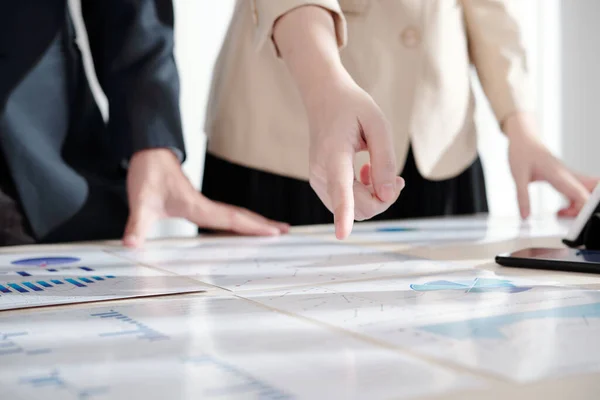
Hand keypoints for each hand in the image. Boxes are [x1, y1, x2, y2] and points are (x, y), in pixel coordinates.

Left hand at [122, 149, 288, 247]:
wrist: (148, 154)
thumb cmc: (148, 174)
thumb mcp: (140, 201)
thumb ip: (136, 225)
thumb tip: (131, 244)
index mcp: (197, 207)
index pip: (231, 219)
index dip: (253, 226)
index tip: (274, 231)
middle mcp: (205, 205)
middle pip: (240, 216)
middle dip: (263, 224)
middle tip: (286, 232)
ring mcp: (204, 204)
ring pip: (235, 214)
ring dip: (254, 222)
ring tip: (274, 229)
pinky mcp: (198, 203)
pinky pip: (226, 214)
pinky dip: (240, 220)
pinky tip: (243, 227)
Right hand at [273, 5, 402, 239]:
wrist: (324, 99)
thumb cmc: (353, 108)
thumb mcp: (378, 124)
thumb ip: (385, 160)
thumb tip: (388, 196)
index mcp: (334, 153)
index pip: (340, 188)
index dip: (343, 214)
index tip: (342, 235)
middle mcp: (320, 172)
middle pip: (358, 207)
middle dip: (383, 200)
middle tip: (397, 178)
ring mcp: (317, 181)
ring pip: (353, 210)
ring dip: (374, 197)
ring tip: (377, 170)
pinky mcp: (320, 185)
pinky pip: (346, 203)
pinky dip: (363, 195)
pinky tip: (365, 173)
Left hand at [505, 113, 598, 217]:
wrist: (523, 138)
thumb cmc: (521, 152)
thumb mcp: (517, 176)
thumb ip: (522, 197)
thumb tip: (525, 216)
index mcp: (558, 174)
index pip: (580, 194)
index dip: (584, 208)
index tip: (578, 221)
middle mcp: (567, 174)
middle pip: (590, 192)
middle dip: (586, 208)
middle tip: (569, 217)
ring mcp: (569, 175)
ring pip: (587, 191)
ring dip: (580, 205)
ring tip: (562, 213)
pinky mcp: (566, 176)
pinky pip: (579, 190)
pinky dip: (576, 201)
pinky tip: (563, 207)